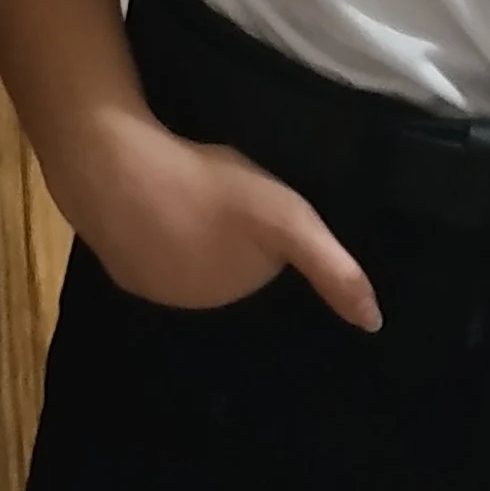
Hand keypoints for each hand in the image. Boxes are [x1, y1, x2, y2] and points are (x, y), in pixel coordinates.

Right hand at [69, 110, 380, 330]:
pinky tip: (160, 200)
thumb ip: (332, 269)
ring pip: (188, 259)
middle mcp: (188, 306)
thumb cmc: (208, 191)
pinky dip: (157, 227)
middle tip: (230, 198)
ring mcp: (147, 286)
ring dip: (195, 234)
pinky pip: (150, 246)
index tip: (263, 216)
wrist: (116, 168)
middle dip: (233, 242)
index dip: (269, 242)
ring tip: (195, 195)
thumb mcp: (288, 220)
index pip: (263, 274)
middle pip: (227, 270)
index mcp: (231, 299)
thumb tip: (373, 323)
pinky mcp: (117, 261)